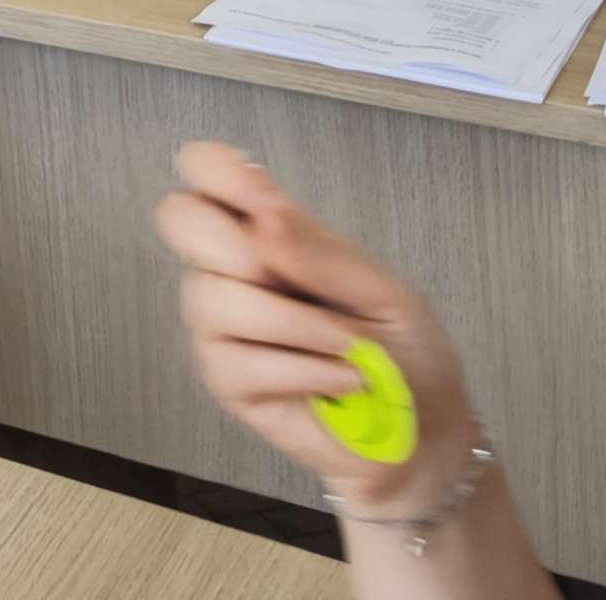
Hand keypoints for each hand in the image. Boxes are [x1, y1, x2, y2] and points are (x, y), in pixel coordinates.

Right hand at [156, 144, 483, 524]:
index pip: (208, 172)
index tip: (262, 199)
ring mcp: (223, 325)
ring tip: (346, 347)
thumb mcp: (385, 292)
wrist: (425, 434)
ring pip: (213, 300)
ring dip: (295, 327)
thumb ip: (323, 256)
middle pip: (179, 219)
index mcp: (272, 232)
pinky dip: (304, 371)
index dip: (218, 170)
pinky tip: (337, 378)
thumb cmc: (409, 355)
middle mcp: (237, 270)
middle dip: (237, 247)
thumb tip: (261, 220)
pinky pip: (239, 361)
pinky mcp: (228, 380)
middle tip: (289, 279)